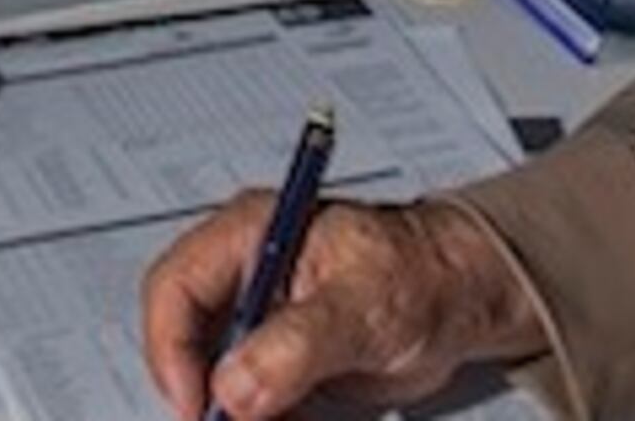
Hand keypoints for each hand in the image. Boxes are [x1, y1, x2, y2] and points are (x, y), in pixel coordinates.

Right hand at [138, 192, 545, 420]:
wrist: (463, 299)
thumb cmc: (422, 273)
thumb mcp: (362, 305)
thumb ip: (296, 344)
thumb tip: (235, 388)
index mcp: (252, 232)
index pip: (176, 287)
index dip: (171, 347)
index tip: (196, 403)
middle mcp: (245, 272)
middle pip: (185, 337)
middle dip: (199, 390)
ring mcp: (259, 317)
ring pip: (212, 376)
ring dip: (233, 411)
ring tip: (285, 417)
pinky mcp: (277, 358)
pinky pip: (247, 399)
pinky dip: (261, 418)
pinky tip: (297, 417)